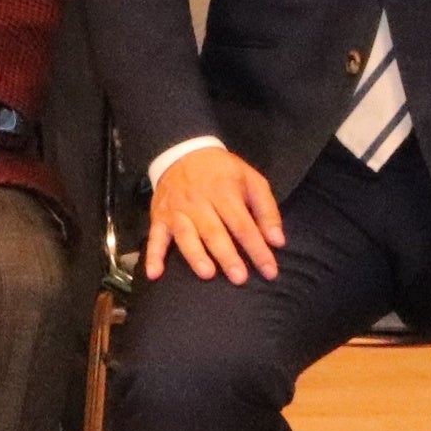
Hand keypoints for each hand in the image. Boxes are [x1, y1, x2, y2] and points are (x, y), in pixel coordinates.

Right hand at [145, 143, 285, 281]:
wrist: (183, 152)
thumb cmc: (223, 172)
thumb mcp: (251, 180)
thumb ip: (267, 210)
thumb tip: (277, 241)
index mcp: (224, 192)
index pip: (243, 224)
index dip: (257, 248)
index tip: (270, 271)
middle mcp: (199, 202)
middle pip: (214, 231)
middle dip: (227, 256)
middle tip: (240, 278)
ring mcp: (177, 211)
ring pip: (186, 235)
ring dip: (195, 255)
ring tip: (207, 273)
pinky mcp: (160, 218)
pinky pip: (154, 238)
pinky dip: (153, 256)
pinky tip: (155, 274)